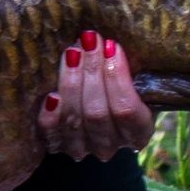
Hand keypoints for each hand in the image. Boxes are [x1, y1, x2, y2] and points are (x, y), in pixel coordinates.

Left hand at [37, 29, 155, 160]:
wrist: (100, 109)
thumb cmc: (120, 89)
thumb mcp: (135, 82)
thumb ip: (129, 70)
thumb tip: (111, 43)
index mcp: (138, 132)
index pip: (127, 109)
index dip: (117, 77)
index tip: (111, 45)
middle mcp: (111, 145)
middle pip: (97, 112)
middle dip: (91, 71)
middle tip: (88, 41)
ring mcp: (84, 149)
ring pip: (74, 119)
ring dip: (71, 82)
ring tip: (71, 52)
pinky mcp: (58, 145)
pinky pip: (51, 133)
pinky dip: (50, 113)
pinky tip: (51, 94)